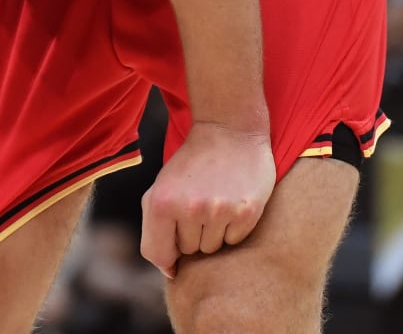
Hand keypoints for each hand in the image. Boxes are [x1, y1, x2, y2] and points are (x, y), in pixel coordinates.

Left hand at [140, 122, 274, 278]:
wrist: (229, 130)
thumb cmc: (191, 164)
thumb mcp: (162, 188)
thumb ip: (156, 228)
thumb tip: (171, 271)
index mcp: (160, 203)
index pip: (157, 254)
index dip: (167, 255)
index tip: (175, 245)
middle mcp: (189, 208)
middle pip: (188, 251)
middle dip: (192, 233)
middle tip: (199, 203)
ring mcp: (219, 211)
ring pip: (211, 248)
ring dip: (213, 231)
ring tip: (215, 201)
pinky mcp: (246, 212)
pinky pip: (234, 240)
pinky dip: (233, 227)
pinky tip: (232, 201)